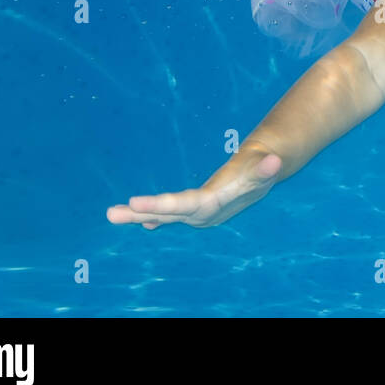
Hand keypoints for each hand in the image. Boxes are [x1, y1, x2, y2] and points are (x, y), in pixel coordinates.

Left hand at [106, 145, 282, 228]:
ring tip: (112, 213)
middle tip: (111, 213)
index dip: (160, 205)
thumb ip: (266, 168)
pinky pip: (170, 214)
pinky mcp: (196, 208)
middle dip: (139, 213)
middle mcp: (203, 213)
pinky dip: (154, 216)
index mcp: (214, 204)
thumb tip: (273, 162)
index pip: (184, 206)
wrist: (264, 174)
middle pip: (167, 214)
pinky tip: (142, 221)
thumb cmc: (262, 166)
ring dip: (138, 214)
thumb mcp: (264, 165)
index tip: (135, 202)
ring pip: (164, 215)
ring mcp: (198, 213)